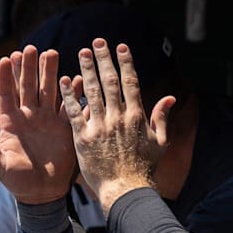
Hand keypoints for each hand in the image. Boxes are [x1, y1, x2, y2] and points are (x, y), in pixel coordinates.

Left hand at [0, 45, 75, 204]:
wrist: (39, 193)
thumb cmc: (15, 180)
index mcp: (9, 123)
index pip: (5, 94)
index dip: (5, 76)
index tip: (6, 58)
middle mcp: (28, 117)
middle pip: (27, 86)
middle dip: (28, 67)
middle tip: (30, 48)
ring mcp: (46, 120)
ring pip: (48, 90)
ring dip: (50, 72)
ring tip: (51, 53)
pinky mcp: (64, 127)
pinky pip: (69, 105)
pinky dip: (72, 92)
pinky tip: (75, 77)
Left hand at [60, 39, 174, 213]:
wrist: (125, 191)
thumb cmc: (144, 169)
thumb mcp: (160, 143)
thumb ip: (161, 118)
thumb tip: (170, 98)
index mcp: (138, 116)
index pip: (131, 82)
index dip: (125, 62)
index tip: (121, 47)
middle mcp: (119, 117)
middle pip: (110, 81)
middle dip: (104, 59)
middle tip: (97, 42)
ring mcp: (100, 127)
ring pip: (92, 92)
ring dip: (86, 70)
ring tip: (81, 53)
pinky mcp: (83, 138)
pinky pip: (74, 112)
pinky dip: (69, 95)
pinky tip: (62, 80)